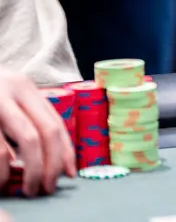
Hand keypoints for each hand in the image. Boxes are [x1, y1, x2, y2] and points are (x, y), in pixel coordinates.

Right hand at [0, 70, 75, 195]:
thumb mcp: (10, 94)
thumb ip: (28, 115)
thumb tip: (53, 155)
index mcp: (23, 87)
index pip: (54, 123)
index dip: (65, 152)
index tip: (69, 173)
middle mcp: (7, 93)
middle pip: (37, 136)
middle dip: (46, 167)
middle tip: (46, 187)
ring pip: (10, 150)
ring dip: (21, 173)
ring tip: (25, 188)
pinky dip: (1, 171)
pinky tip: (2, 180)